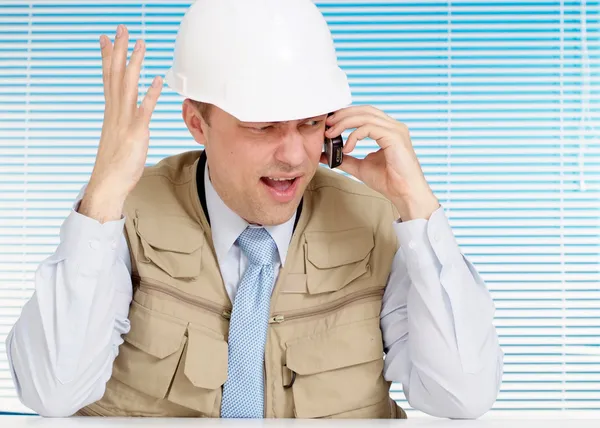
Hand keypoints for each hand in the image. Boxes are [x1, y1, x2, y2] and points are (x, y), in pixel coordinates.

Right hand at [80, 25, 162, 221]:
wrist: (108, 184)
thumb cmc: (115, 165)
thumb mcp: (120, 138)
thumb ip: (124, 124)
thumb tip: (129, 119)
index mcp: (111, 113)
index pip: (109, 79)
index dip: (108, 58)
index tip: (106, 38)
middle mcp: (115, 112)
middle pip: (116, 75)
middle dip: (120, 51)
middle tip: (122, 29)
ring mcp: (124, 122)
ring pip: (128, 86)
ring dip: (134, 64)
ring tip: (140, 44)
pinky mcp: (135, 133)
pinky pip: (143, 110)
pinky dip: (149, 94)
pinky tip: (156, 79)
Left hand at [322, 105, 439, 220]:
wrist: (404, 194)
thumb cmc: (388, 181)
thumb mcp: (360, 166)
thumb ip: (345, 158)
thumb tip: (326, 155)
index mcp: (388, 130)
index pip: (365, 113)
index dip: (346, 114)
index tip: (329, 123)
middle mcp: (393, 126)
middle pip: (365, 110)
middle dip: (343, 115)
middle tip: (327, 124)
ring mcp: (395, 130)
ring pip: (365, 116)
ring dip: (344, 123)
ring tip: (331, 134)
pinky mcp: (394, 137)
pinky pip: (369, 128)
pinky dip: (354, 136)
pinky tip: (347, 148)